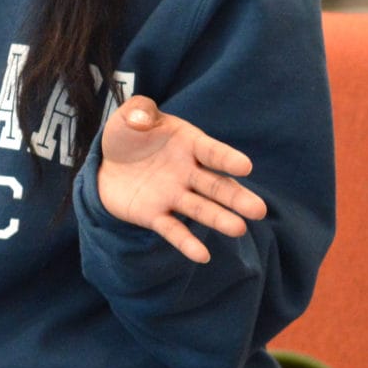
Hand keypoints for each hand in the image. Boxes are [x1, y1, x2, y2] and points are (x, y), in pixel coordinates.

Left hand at [95, 96, 267, 263]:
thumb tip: (142, 121)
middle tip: (258, 211)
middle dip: (236, 198)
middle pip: (216, 186)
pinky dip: (186, 242)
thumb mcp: (131, 116)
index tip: (246, 166)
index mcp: (189, 144)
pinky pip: (173, 229)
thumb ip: (139, 112)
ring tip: (238, 229)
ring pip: (200, 208)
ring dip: (218, 219)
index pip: (212, 152)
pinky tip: (202, 255)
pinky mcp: (156, 215)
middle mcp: (188, 173)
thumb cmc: (129, 135)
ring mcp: (174, 196)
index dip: (227, 158)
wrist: (109, 163)